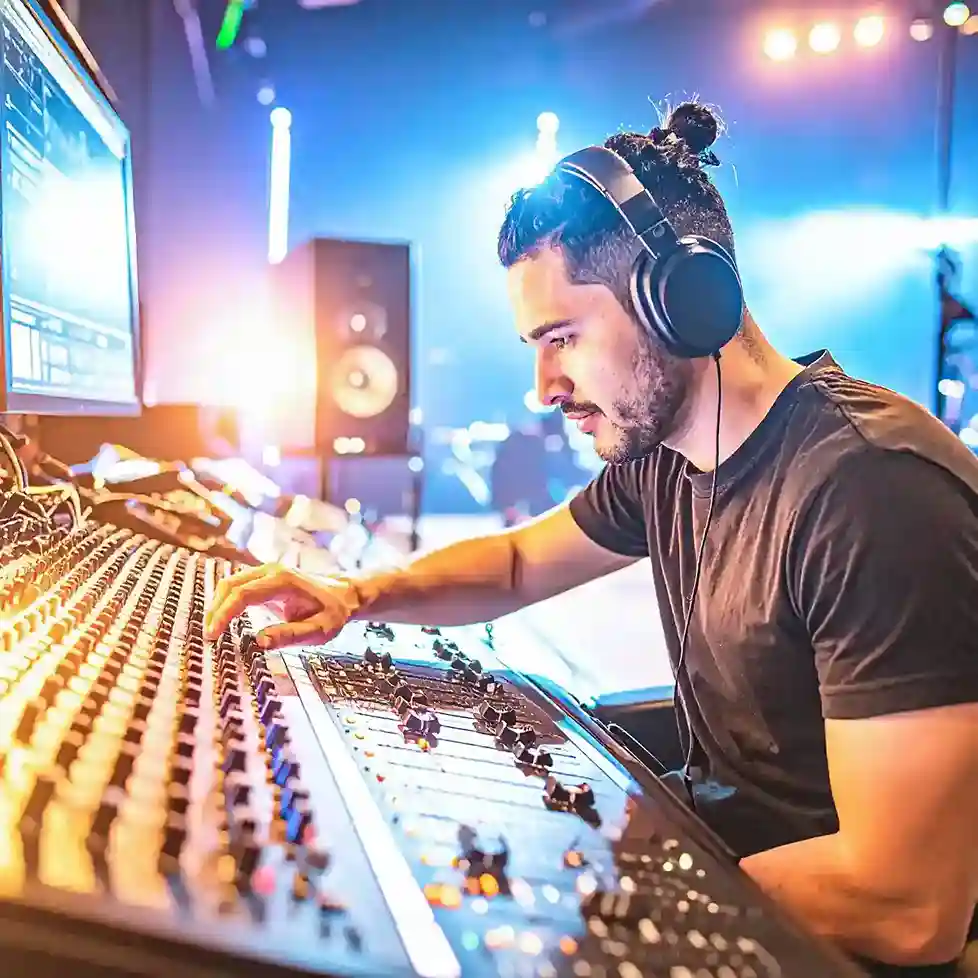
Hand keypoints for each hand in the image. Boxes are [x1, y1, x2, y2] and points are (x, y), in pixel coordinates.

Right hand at [204, 563, 360, 648]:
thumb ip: (291, 635)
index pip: (243, 594)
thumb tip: (259, 641)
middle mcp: (272, 571)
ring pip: (230, 584)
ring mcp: (267, 572)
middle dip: (215, 610)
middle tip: (209, 637)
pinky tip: (222, 621)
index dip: (224, 614)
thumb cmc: (333, 612)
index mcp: (284, 581)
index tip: (212, 634)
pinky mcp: (264, 579)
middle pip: (230, 585)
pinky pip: (237, 587)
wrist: (344, 594)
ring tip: (213, 631)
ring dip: (218, 606)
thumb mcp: (320, 630)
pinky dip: (226, 602)